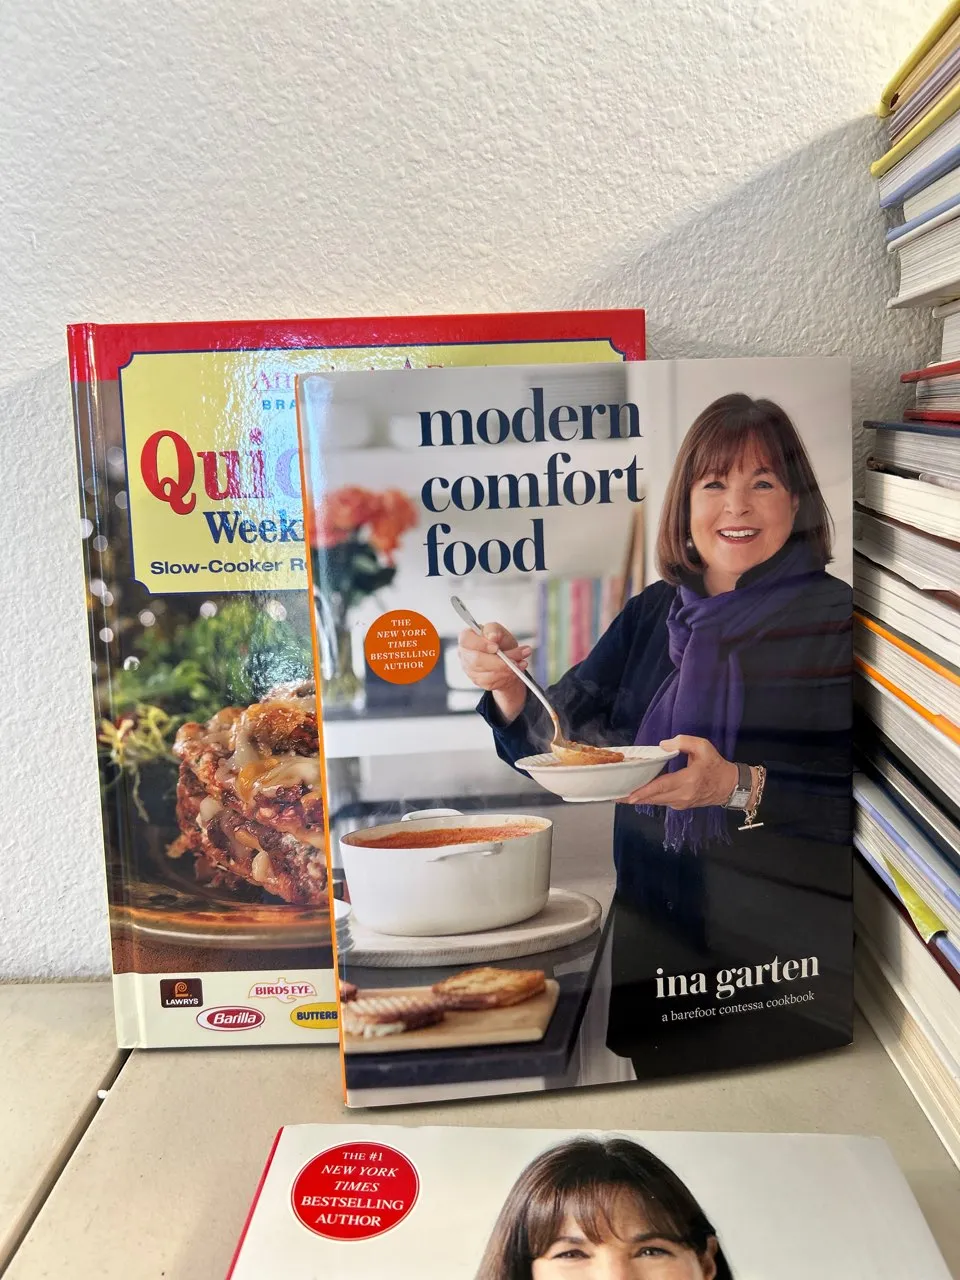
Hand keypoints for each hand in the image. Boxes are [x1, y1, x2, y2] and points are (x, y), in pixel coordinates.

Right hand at [458, 622, 532, 722]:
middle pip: (477, 660)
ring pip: (487, 673)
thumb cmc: (499, 642)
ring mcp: (470, 670)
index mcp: (467, 638)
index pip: (467, 641)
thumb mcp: (499, 630)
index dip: (481, 645)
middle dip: (499, 661)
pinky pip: (493, 682)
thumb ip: (494, 630)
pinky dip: (506, 676)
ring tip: (521, 663)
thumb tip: (492, 636)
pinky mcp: (479, 681)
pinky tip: (515, 670)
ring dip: (507, 669)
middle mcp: (465, 655)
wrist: (505, 657)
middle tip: (516, 658)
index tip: (496, 647)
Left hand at [619, 735, 738, 808]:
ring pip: (656, 802)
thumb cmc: (715, 765)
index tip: (629, 795)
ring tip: (620, 795)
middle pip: (654, 798)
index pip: (662, 786)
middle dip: (634, 797)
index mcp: (689, 780)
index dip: (645, 791)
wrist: (729, 786)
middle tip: (614, 795)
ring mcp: (682, 803)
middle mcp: (683, 795)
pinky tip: (637, 793)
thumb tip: (663, 745)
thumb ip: (683, 742)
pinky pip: (661, 802)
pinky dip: (649, 798)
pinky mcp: (680, 806)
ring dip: (639, 799)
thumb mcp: (704, 747)